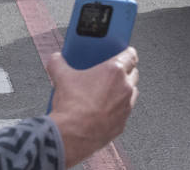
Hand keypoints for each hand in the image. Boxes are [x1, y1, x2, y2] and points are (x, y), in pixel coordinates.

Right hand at [46, 46, 138, 166]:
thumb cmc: (71, 106)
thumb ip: (58, 63)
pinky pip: (124, 112)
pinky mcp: (122, 123)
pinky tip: (103, 111)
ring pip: (131, 93)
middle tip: (111, 74)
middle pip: (133, 74)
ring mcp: (126, 106)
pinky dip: (117, 110)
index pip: (131, 55)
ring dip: (123, 91)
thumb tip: (55, 58)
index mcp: (114, 71)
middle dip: (125, 73)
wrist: (70, 136)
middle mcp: (125, 87)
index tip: (124, 52)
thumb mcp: (61, 77)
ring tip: (107, 93)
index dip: (127, 52)